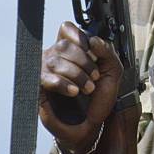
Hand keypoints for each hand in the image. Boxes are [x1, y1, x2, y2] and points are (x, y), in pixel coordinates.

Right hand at [40, 21, 122, 152]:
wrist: (92, 124)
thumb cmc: (100, 97)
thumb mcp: (113, 71)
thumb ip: (107, 51)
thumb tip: (93, 40)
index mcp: (73, 49)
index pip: (67, 29)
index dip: (79, 36)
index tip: (92, 52)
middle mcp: (57, 57)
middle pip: (64, 44)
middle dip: (83, 60)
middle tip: (95, 76)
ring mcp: (46, 71)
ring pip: (55, 60)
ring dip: (76, 74)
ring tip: (88, 88)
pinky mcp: (39, 89)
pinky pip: (45, 78)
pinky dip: (63, 84)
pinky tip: (74, 92)